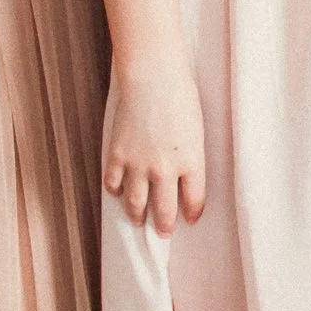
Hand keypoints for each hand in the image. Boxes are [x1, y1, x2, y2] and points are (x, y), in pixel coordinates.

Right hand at [104, 60, 208, 233]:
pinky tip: (118, 192)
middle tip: (164, 232)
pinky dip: (115, 191)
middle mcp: (165, 169)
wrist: (154, 78)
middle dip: (164, 225)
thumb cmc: (182, 97)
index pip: (194, 199)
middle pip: (164, 210)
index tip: (191, 219)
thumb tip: (184, 175)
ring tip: (139, 220)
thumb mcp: (196, 131)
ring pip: (136, 203)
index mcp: (191, 161)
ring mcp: (139, 164)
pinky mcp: (118, 155)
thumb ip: (191, 156)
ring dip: (137, 215)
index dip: (193, 213)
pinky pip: (114, 183)